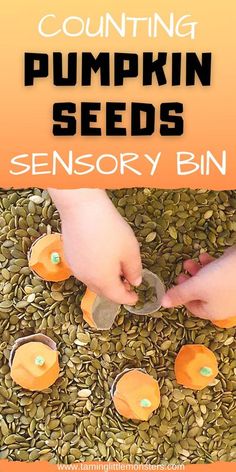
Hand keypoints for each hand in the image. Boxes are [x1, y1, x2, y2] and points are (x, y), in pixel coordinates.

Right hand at [49, 189, 141, 304]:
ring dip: (105, 280)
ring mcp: (75, 268)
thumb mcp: (130, 250)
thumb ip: (134, 270)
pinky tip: (101, 258)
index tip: (137, 298)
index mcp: (103, 281)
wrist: (81, 208)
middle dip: (116, 291)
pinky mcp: (69, 256)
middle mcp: (86, 279)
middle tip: (128, 283)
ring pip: (93, 281)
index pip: (118, 297)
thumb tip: (135, 282)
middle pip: (103, 292)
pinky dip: (95, 270)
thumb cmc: (110, 229)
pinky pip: (85, 270)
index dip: (129, 299)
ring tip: (116, 269)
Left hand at [161, 248, 235, 319]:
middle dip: (190, 279)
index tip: (177, 280)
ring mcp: (230, 291)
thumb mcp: (196, 286)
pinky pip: (220, 274)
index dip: (182, 295)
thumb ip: (179, 294)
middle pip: (201, 293)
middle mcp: (222, 303)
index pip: (192, 308)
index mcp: (212, 311)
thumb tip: (162, 304)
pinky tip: (206, 256)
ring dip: (199, 270)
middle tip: (184, 267)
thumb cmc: (221, 279)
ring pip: (210, 282)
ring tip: (192, 260)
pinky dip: (211, 266)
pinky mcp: (234, 277)